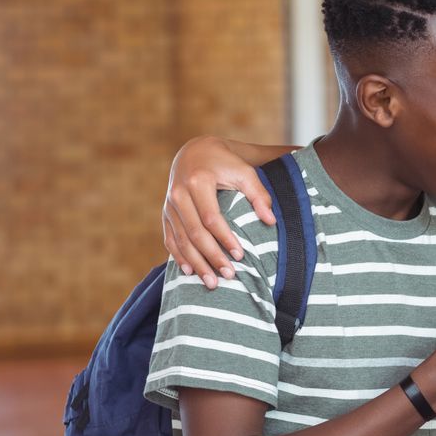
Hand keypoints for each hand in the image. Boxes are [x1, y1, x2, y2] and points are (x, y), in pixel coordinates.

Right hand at [163, 136, 275, 287]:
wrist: (195, 152)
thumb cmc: (226, 163)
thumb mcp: (245, 172)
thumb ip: (259, 195)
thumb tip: (270, 221)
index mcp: (198, 181)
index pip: (211, 217)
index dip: (225, 238)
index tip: (240, 256)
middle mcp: (179, 193)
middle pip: (194, 233)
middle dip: (211, 257)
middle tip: (228, 276)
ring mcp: (169, 204)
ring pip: (180, 239)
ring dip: (196, 263)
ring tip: (211, 283)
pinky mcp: (165, 212)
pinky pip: (170, 238)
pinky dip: (179, 256)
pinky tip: (189, 272)